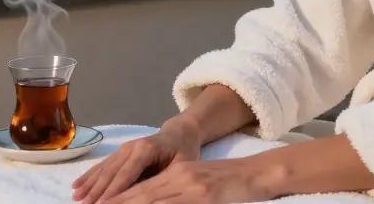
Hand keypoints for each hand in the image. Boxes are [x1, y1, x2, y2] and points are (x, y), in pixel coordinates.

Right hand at [73, 120, 202, 202]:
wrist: (179, 134)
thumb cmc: (183, 151)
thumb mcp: (182, 166)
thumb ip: (163, 179)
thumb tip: (148, 193)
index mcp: (146, 150)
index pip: (126, 175)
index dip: (113, 191)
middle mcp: (131, 147)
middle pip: (111, 173)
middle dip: (96, 191)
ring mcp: (123, 149)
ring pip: (103, 170)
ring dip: (89, 185)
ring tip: (76, 198)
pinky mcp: (120, 152)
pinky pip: (102, 166)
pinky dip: (89, 176)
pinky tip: (76, 186)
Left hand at [103, 157, 278, 203]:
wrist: (257, 173)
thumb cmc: (229, 182)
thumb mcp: (198, 183)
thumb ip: (174, 193)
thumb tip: (150, 200)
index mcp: (176, 173)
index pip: (140, 188)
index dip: (117, 198)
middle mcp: (179, 177)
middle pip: (141, 195)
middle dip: (115, 203)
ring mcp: (190, 187)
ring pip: (152, 200)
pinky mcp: (202, 196)